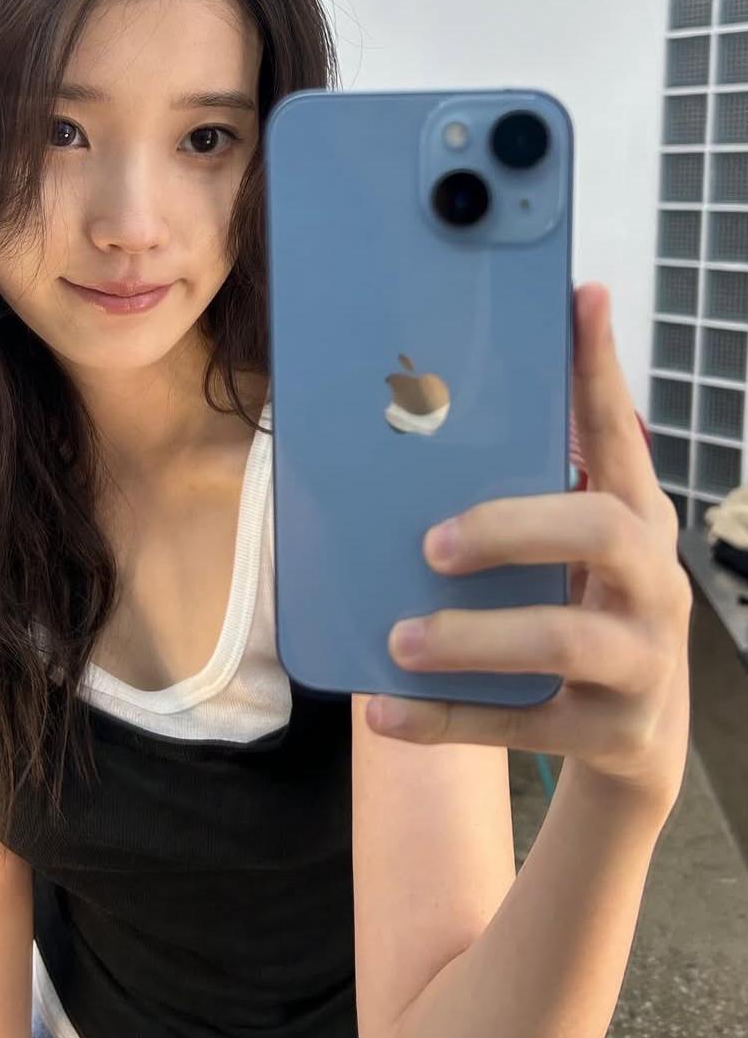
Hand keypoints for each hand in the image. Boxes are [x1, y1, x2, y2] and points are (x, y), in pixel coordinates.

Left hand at [366, 282, 692, 818]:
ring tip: (399, 638)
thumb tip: (424, 427)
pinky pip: (521, 725)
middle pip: (603, 533)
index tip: (581, 299)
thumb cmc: (582, 614)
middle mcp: (654, 582)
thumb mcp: (570, 552)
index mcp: (635, 522)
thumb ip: (526, 498)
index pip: (621, 435)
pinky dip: (445, 719)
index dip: (599, 370)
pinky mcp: (612, 733)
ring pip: (565, 639)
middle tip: (433, 542)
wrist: (631, 739)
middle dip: (513, 527)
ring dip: (473, 636)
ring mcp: (642, 662)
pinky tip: (382, 707)